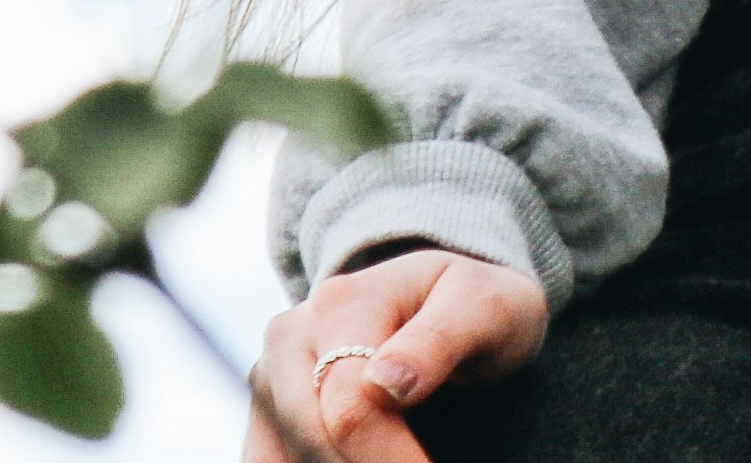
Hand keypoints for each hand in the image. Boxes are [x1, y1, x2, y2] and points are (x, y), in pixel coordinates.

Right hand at [253, 248, 545, 461]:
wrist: (449, 303)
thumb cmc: (472, 307)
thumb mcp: (481, 308)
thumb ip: (437, 340)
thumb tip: (385, 383)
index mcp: (341, 304)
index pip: (351, 408)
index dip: (391, 461)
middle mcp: (291, 336)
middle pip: (310, 439)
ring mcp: (273, 374)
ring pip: (282, 457)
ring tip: (398, 458)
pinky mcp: (269, 409)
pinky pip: (271, 459)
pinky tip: (352, 461)